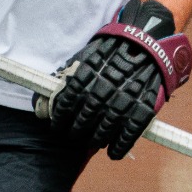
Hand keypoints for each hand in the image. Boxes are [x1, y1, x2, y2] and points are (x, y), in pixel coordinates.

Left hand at [44, 0, 191, 159]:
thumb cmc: (113, 48)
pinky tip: (114, 154)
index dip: (60, 117)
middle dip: (77, 130)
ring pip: (105, 128)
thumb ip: (67, 76)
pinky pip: (130, 133)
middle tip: (75, 134)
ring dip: (96, 139)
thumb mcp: (87, 55)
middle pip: (84, 118)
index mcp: (87, 74)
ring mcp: (125, 98)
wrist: (147, 38)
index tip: (57, 125)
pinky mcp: (144, 106)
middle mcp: (104, 88)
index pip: (66, 102)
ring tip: (93, 141)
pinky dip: (121, 146)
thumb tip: (43, 100)